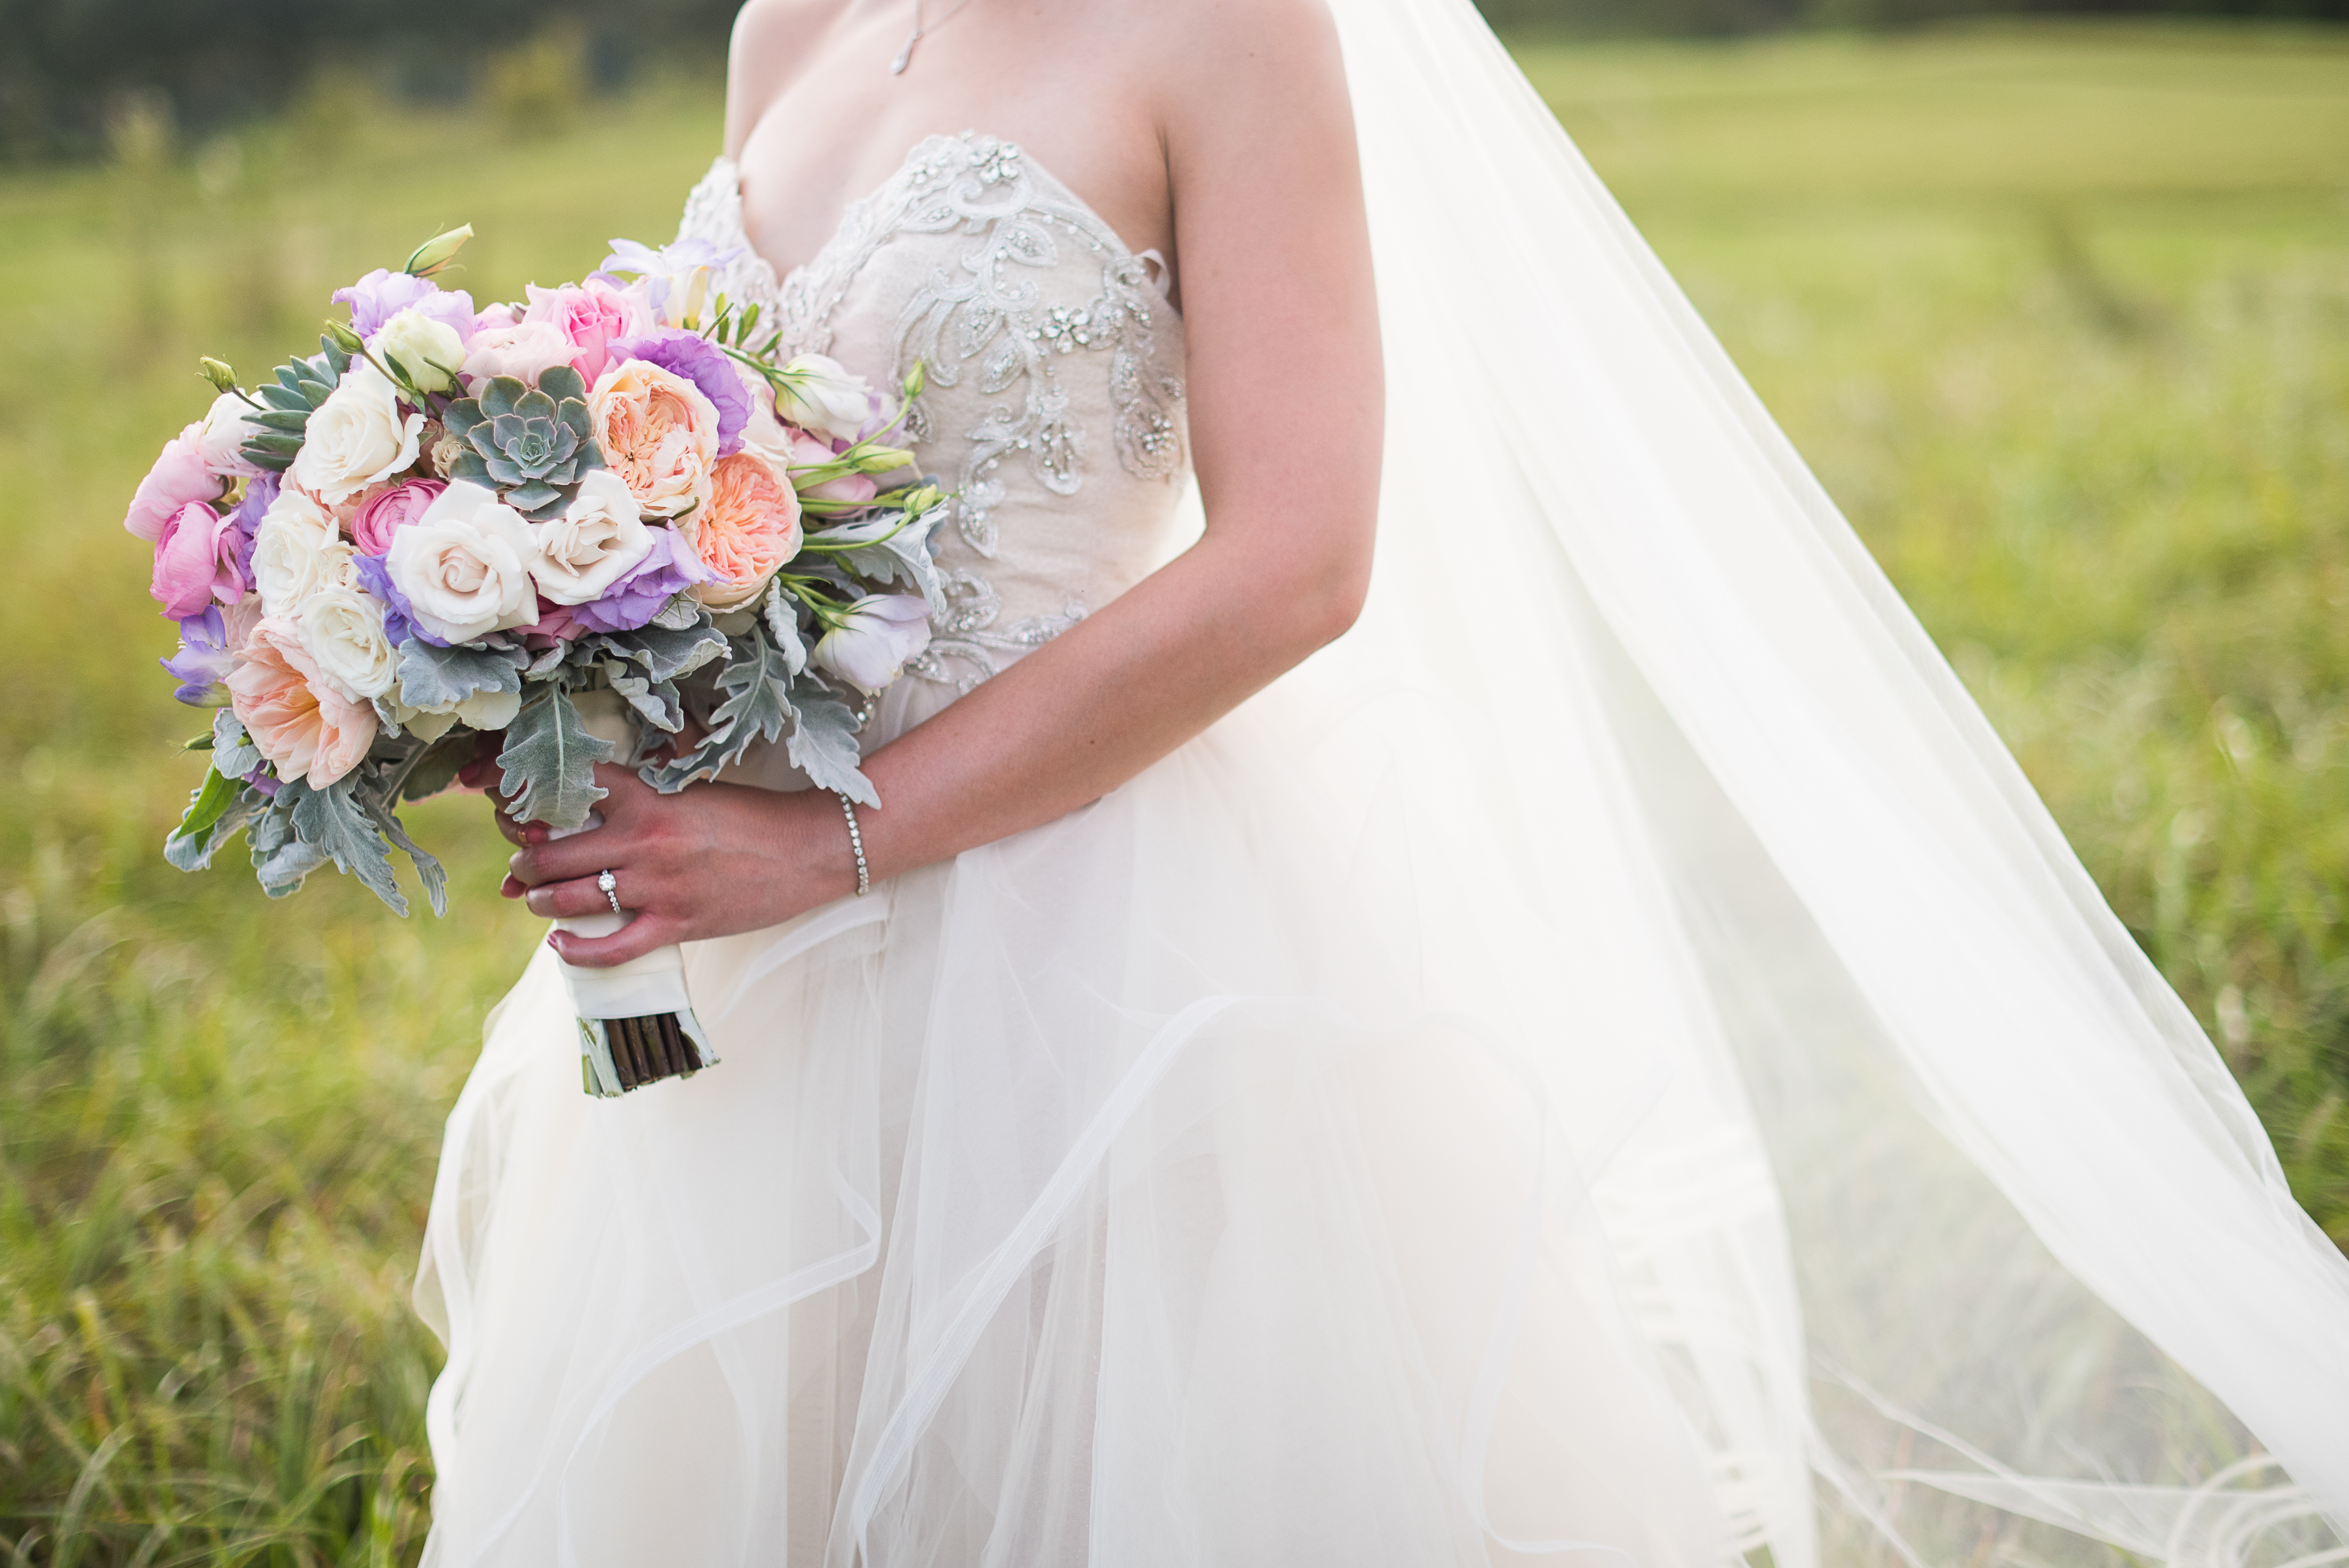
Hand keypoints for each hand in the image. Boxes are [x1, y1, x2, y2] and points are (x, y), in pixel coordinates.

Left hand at [498, 764, 858, 967]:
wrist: (808, 850)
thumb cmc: (751, 818)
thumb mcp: (691, 793)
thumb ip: (642, 801)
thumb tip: (591, 811)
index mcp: (649, 800)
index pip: (572, 790)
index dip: (531, 798)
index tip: (515, 806)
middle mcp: (645, 842)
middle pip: (555, 851)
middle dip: (525, 858)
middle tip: (519, 861)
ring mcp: (659, 887)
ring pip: (571, 898)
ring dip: (539, 899)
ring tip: (533, 896)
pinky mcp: (677, 926)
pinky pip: (611, 948)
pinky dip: (576, 951)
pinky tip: (559, 944)